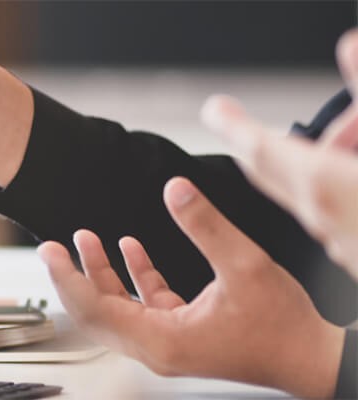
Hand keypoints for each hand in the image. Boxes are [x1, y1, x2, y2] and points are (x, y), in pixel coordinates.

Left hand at [38, 177, 343, 397]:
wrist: (312, 358)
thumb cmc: (283, 328)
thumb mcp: (245, 266)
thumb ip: (205, 226)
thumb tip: (175, 189)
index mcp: (161, 340)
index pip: (94, 308)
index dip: (67, 276)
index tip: (48, 251)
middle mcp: (157, 348)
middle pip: (98, 311)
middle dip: (75, 275)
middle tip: (53, 246)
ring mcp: (168, 344)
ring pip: (119, 308)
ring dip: (103, 273)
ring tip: (86, 239)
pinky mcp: (183, 336)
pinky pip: (145, 306)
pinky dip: (135, 278)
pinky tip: (131, 249)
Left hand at [201, 29, 357, 272]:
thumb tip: (352, 48)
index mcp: (332, 191)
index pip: (265, 151)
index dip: (238, 126)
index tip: (215, 110)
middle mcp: (331, 224)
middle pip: (283, 174)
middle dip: (269, 143)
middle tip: (252, 120)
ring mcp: (349, 248)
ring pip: (321, 190)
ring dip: (331, 156)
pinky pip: (344, 212)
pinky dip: (348, 182)